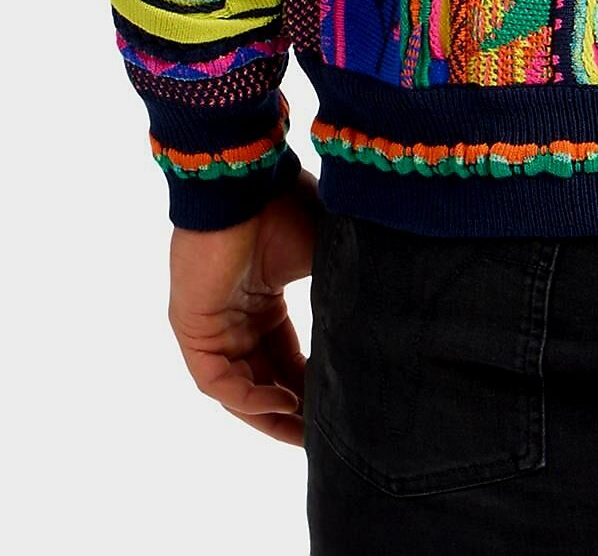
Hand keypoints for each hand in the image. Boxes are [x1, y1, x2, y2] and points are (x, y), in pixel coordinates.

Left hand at [167, 168, 318, 446]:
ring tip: (307, 431)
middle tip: (325, 438)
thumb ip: (342, 289)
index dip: (312, 386)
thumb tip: (383, 316)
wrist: (245, 181)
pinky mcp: (192, 328)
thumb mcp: (323, 255)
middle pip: (264, 381)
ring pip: (240, 389)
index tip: (342, 409)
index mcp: (263, 300)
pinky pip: (218, 381)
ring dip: (273, 413)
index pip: (287, 358)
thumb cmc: (285, 206)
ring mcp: (211, 325)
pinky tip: (284, 403)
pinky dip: (249, 398)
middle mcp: (235, 318)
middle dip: (294, 412)